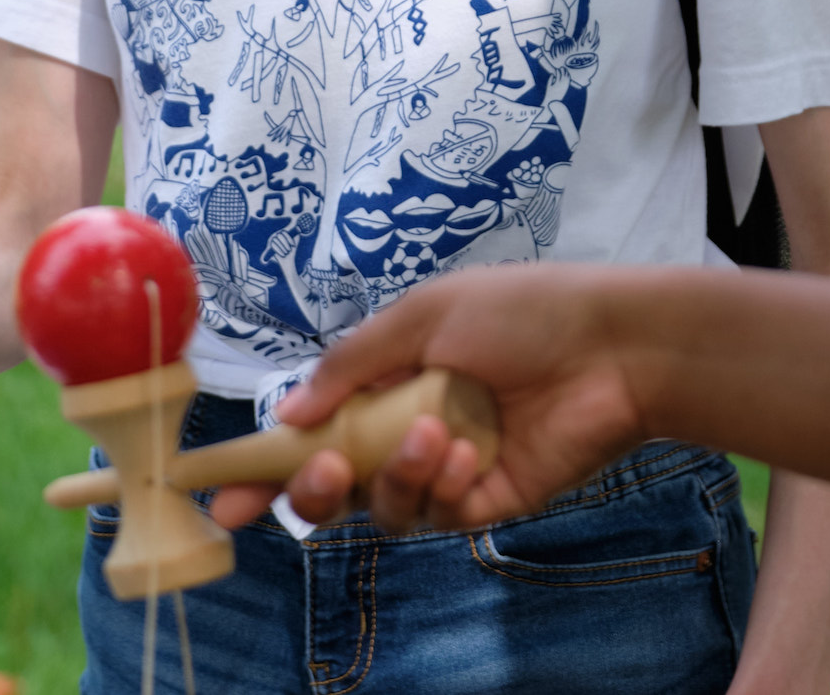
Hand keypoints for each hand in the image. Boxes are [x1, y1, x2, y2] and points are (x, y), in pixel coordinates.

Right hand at [207, 264, 654, 534]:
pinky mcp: (486, 503)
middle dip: (314, 490)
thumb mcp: (423, 316)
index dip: (264, 465)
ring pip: (383, 508)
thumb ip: (350, 366)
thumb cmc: (523, 312)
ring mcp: (445, 472)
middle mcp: (406, 431)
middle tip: (326, 468)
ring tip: (433, 434)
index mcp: (385, 382)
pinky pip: (438, 517)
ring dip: (395, 477)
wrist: (613, 346)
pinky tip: (470, 453)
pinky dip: (443, 488)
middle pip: (334, 488)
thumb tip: (286, 414)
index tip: (217, 492)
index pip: (311, 432)